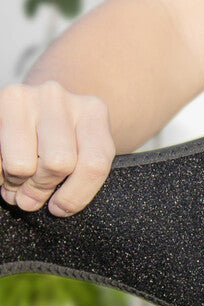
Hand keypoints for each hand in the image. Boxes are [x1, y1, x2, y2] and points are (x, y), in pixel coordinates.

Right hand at [0, 79, 115, 216]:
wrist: (36, 102)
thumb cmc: (64, 135)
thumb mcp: (83, 148)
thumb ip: (78, 172)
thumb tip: (39, 203)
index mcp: (92, 111)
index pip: (93, 164)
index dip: (75, 196)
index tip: (59, 208)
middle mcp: (58, 98)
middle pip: (58, 164)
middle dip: (42, 188)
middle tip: (32, 195)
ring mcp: (24, 97)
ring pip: (21, 164)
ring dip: (17, 182)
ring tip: (18, 181)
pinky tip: (4, 169)